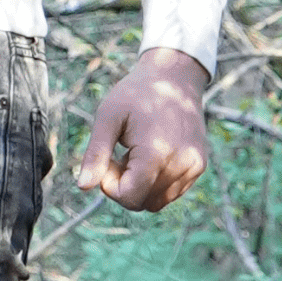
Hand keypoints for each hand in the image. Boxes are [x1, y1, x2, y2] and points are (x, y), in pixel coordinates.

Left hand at [74, 47, 210, 211]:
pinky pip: (171, 192)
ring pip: (156, 202)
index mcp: (157, 153)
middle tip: (118, 155)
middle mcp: (181, 165)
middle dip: (123, 185)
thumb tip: (82, 187)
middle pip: (142, 202)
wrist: (173, 77)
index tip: (107, 160)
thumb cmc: (135, 94)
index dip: (110, 185)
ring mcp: (194, 167)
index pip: (129, 197)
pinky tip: (149, 154)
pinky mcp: (199, 167)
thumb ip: (96, 154)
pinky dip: (155, 182)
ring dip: (140, 186)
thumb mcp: (108, 117)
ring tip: (134, 153)